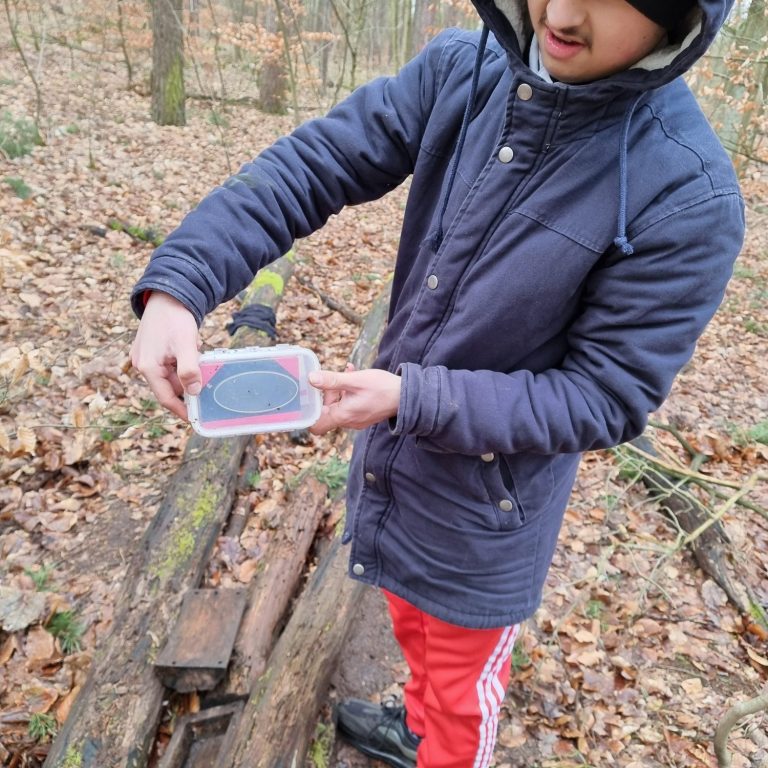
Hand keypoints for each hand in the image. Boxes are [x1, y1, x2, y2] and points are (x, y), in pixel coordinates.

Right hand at [130, 292, 200, 419]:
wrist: (167, 294)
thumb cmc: (174, 318)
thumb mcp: (185, 345)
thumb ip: (189, 370)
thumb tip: (194, 393)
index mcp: (147, 367)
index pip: (166, 398)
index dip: (181, 410)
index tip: (196, 419)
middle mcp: (143, 364)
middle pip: (168, 387)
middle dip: (187, 388)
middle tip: (207, 388)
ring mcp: (146, 357)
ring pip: (170, 376)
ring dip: (186, 374)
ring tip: (199, 363)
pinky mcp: (152, 350)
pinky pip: (169, 365)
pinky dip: (182, 364)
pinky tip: (192, 353)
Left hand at [308, 366, 400, 434]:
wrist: (406, 395)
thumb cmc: (382, 388)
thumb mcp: (355, 381)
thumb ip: (332, 380)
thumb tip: (311, 378)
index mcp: (343, 416)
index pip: (316, 426)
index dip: (310, 413)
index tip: (310, 396)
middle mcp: (348, 422)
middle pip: (327, 411)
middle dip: (327, 393)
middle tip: (335, 376)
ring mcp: (357, 420)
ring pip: (339, 406)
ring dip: (339, 389)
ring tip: (349, 372)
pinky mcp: (364, 415)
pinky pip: (350, 405)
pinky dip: (348, 392)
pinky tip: (355, 376)